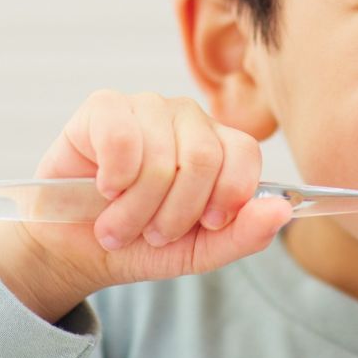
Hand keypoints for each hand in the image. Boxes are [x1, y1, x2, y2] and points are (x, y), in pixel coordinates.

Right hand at [0, 91, 291, 321]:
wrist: (75, 249)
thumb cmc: (140, 243)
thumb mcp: (197, 251)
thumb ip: (243, 234)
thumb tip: (282, 212)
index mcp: (217, 146)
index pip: (244, 152)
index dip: (230, 194)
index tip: (208, 224)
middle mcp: (186, 118)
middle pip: (204, 157)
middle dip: (175, 213)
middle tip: (152, 234)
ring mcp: (146, 107)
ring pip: (161, 156)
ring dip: (136, 208)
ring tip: (119, 224)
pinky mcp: (103, 107)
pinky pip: (122, 138)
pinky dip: (112, 179)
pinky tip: (103, 188)